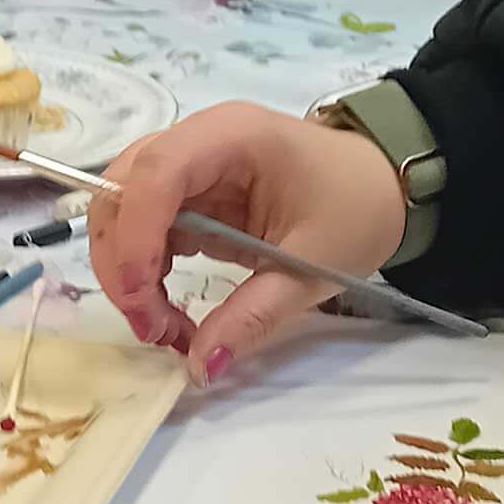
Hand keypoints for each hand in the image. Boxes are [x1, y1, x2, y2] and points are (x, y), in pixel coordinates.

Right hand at [90, 101, 404, 376]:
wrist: (382, 188)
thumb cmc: (357, 210)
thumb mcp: (311, 270)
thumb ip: (253, 316)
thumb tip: (200, 366)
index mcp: (234, 137)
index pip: (157, 172)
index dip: (135, 235)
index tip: (141, 298)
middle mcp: (199, 140)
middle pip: (122, 187)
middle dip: (121, 261)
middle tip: (149, 326)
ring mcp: (190, 166)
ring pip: (123, 209)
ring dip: (127, 272)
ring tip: (162, 326)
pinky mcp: (189, 194)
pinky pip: (145, 229)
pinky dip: (144, 273)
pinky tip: (168, 309)